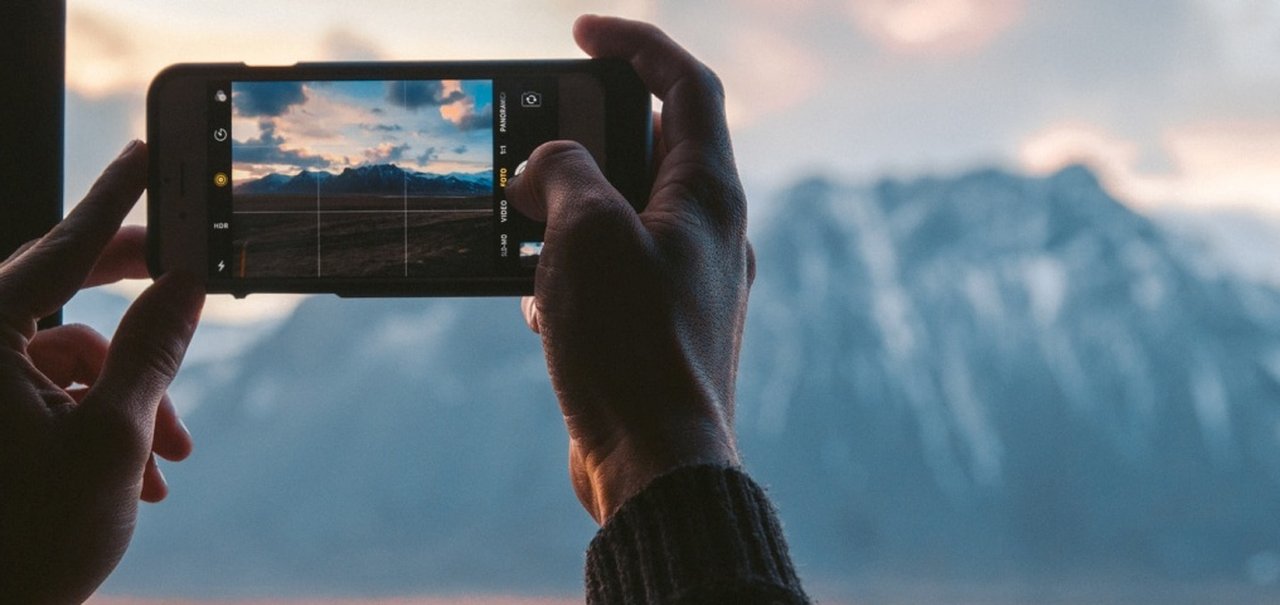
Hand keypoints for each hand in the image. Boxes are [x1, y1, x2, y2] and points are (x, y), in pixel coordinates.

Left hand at [0, 141, 203, 603]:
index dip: (116, 203)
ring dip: (134, 403)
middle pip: (66, 300)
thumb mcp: (113, 437)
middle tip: (194, 284)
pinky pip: (55, 395)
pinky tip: (140, 478)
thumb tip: (186, 282)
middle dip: (141, 325)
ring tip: (167, 462)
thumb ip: (154, 348)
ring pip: (74, 360)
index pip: (58, 251)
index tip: (150, 157)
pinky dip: (105, 426)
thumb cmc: (31, 538)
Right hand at [510, 16, 752, 523]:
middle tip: (533, 143)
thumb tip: (547, 169)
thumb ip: (564, 173)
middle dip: (586, 138)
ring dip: (569, 211)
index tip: (580, 33)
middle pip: (652, 148)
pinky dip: (572, 270)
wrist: (656, 465)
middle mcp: (710, 233)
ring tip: (523, 225)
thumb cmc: (632, 347)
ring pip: (624, 215)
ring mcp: (687, 283)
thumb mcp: (585, 234)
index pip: (686, 85)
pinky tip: (537, 300)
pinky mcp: (660, 329)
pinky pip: (613, 274)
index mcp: (709, 194)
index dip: (636, 43)